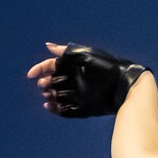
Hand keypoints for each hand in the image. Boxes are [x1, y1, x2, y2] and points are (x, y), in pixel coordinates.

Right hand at [26, 41, 149, 117]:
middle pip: (54, 82)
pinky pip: (67, 111)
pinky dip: (57, 110)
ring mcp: (81, 95)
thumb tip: (48, 46)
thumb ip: (68, 52)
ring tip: (47, 96)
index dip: (41, 69)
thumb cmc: (108, 68)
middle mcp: (77, 80)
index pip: (54, 66)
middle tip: (44, 85)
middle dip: (46, 83)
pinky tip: (49, 106)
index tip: (31, 75)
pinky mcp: (85, 108)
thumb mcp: (87, 56)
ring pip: (59, 97)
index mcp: (76, 66)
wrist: (126, 87)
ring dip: (50, 96)